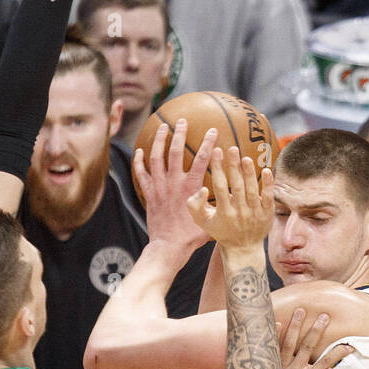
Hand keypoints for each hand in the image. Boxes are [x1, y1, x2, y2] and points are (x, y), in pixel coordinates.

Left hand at [134, 119, 215, 264]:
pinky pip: (141, 173)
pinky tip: (141, 150)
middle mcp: (174, 183)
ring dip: (159, 140)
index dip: (209, 143)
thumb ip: (217, 204)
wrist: (168, 247)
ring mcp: (159, 187)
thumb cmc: (191, 237)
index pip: (202, 160)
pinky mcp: (149, 194)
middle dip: (180, 134)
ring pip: (157, 157)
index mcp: (191, 188)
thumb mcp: (210, 219)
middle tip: (183, 121)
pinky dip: (140, 161)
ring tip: (162, 127)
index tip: (213, 131)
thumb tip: (228, 192)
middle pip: (177, 152)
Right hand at [187, 146, 273, 254]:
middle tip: (232, 148)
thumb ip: (195, 206)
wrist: (243, 249)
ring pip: (252, 189)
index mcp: (223, 212)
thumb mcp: (202, 222)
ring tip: (246, 157)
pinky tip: (267, 170)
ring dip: (249, 173)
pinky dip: (268, 184)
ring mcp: (254, 213)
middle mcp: (240, 212)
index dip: (217, 168)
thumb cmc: (220, 231)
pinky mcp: (267, 214)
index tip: (216, 151)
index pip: (219, 186)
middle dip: (234, 166)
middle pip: (236, 186)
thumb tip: (202, 189)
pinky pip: (268, 197)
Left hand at [279, 307, 352, 368]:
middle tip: (324, 316)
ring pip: (289, 343)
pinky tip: (277, 322)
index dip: (338, 353)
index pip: (326, 362)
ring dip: (295, 326)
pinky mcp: (271, 365)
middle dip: (317, 330)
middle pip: (307, 346)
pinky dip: (274, 335)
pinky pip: (272, 348)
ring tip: (301, 310)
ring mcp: (281, 368)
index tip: (348, 346)